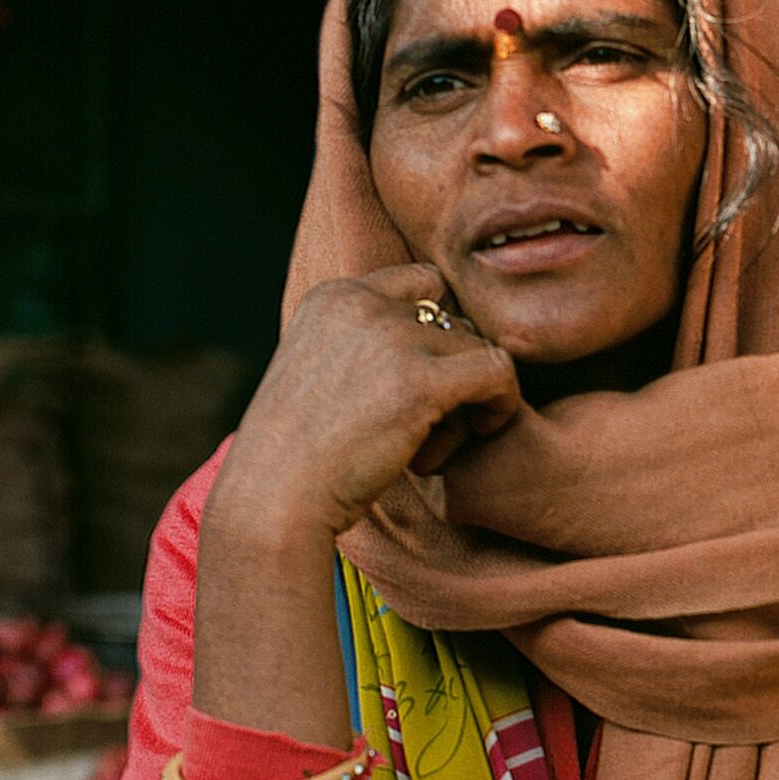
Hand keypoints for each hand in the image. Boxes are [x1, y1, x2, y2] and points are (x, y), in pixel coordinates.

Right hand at [210, 265, 520, 553]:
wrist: (276, 497)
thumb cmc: (298, 457)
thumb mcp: (320, 375)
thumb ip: (363, 348)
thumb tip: (426, 349)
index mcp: (334, 296)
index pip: (421, 282)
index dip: (439, 330)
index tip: (429, 379)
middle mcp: (362, 304)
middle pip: (453, 316)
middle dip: (454, 364)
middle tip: (434, 419)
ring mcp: (391, 338)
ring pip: (475, 347)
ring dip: (470, 395)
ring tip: (437, 441)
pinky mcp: (420, 380)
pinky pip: (497, 372)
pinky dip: (501, 403)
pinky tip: (483, 432)